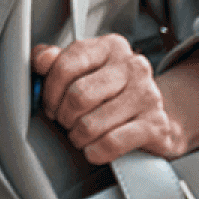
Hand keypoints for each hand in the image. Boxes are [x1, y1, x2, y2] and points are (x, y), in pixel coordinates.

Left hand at [32, 36, 198, 163]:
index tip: (50, 103)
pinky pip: (112, 142)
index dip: (50, 89)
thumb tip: (41, 58)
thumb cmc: (113, 94)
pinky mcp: (156, 125)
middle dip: (64, 116)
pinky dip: (95, 151)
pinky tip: (94, 150)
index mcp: (110, 47)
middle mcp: (132, 66)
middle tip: (66, 123)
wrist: (157, 119)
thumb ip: (56, 61)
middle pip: (78, 95)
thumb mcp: (85, 71)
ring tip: (81, 137)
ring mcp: (147, 95)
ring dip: (78, 137)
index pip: (67, 62)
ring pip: (91, 123)